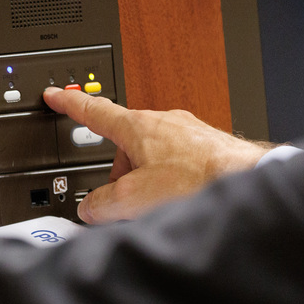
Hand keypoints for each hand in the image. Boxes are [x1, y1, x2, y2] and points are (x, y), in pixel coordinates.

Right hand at [44, 87, 273, 223]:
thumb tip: (91, 208)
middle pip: (123, 148)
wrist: (248, 180)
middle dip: (120, 175)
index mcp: (136, 126)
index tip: (55, 95)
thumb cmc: (199, 180)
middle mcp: (163, 123)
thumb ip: (100, 204)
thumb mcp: (131, 200)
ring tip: (160, 206)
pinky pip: (175, 166)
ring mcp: (187, 134)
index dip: (69, 104)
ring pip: (151, 160)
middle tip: (123, 202)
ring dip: (147, 184)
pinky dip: (170, 184)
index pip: (92, 110)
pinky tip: (180, 201)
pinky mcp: (206, 149)